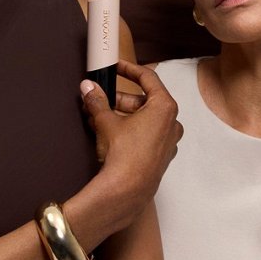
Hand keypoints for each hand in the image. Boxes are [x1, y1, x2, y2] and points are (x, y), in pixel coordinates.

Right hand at [80, 60, 181, 226]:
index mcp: (165, 107)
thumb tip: (88, 88)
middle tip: (101, 96)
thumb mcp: (106, 121)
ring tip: (99, 116)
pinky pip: (146, 135)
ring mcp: (169, 142)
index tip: (116, 67)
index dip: (129, 69)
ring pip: (144, 119)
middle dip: (120, 98)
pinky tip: (109, 134)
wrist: (126, 192)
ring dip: (122, 115)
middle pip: (145, 100)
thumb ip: (97, 101)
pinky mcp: (161, 157)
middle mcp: (172, 123)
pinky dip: (130, 130)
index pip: (148, 78)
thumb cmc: (124, 154)